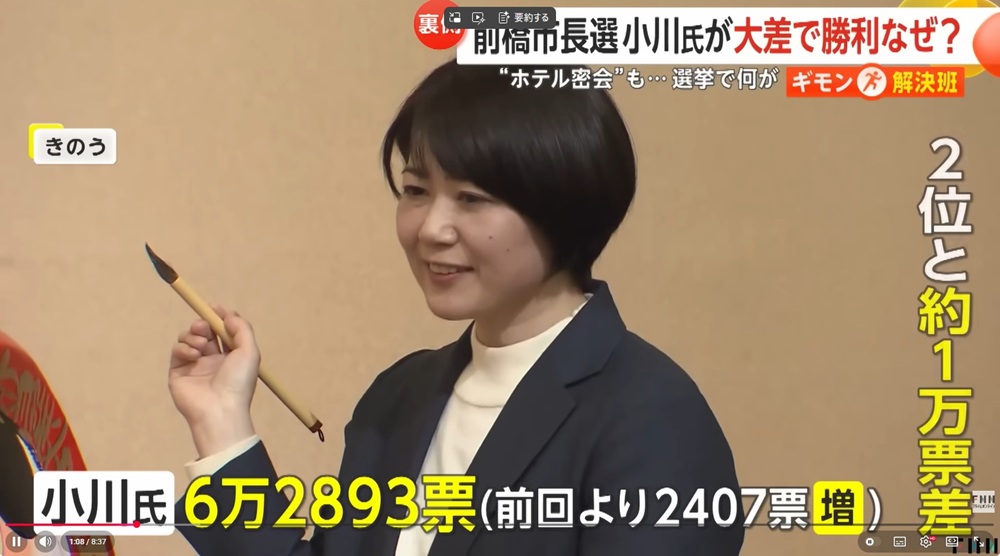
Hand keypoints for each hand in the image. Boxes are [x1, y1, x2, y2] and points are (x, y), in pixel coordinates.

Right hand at [168, 305, 257, 456]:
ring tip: (201, 345)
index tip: (213, 307)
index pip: (222, 331)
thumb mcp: (249, 352)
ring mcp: (193, 365)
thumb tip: (228, 314)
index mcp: (230, 356)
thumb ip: (241, 329)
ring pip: (188, 337)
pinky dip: (184, 347)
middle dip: (203, 323)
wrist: (219, 409)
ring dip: (193, 335)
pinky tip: (194, 355)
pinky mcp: (177, 371)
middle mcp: (212, 359)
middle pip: (203, 331)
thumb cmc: (238, 382)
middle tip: (204, 326)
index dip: (218, 317)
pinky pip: (177, 350)